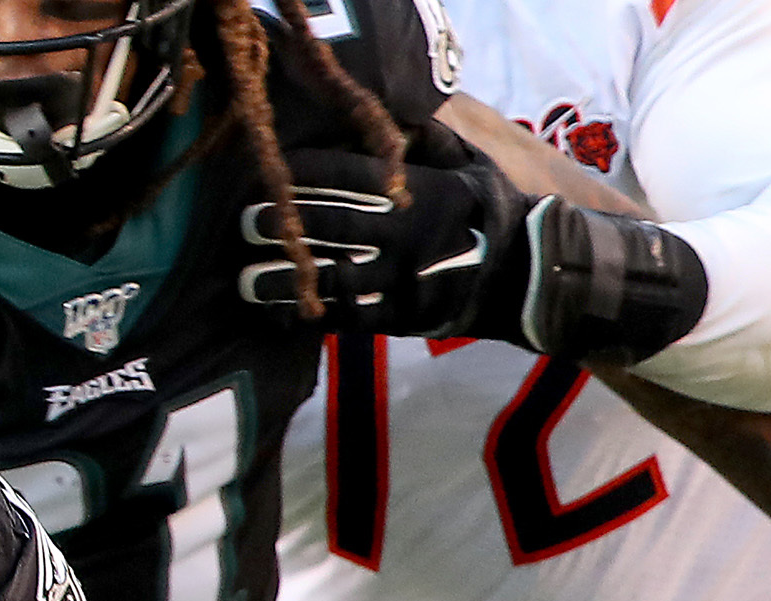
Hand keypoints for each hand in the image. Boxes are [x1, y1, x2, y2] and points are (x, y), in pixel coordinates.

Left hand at [237, 145, 526, 340]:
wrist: (524, 274)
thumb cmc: (488, 212)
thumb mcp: (468, 165)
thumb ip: (428, 141)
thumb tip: (394, 113)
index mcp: (423, 192)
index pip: (357, 176)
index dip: (313, 172)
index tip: (277, 169)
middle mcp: (408, 234)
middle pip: (335, 225)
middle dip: (286, 222)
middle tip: (247, 221)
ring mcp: (402, 279)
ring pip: (333, 277)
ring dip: (285, 279)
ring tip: (246, 279)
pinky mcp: (400, 317)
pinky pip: (348, 318)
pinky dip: (312, 315)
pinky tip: (281, 313)